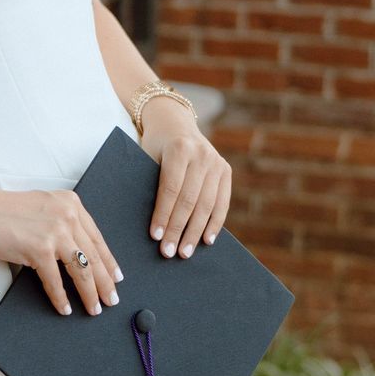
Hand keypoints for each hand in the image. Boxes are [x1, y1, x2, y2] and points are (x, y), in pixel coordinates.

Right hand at [0, 181, 122, 316]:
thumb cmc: (2, 210)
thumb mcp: (42, 207)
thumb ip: (61, 221)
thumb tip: (77, 250)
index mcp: (70, 203)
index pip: (96, 238)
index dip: (108, 261)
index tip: (116, 277)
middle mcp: (67, 215)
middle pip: (94, 256)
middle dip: (105, 282)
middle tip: (111, 300)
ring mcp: (55, 232)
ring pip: (81, 270)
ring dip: (90, 294)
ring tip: (93, 309)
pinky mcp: (39, 249)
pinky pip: (56, 280)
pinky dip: (60, 297)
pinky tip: (64, 308)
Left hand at [139, 99, 231, 257]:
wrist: (175, 122)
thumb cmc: (155, 146)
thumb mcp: (148, 157)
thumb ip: (153, 184)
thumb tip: (153, 226)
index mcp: (179, 148)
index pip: (171, 188)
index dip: (164, 214)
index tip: (156, 236)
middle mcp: (202, 154)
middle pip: (190, 200)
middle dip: (178, 229)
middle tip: (169, 252)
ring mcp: (217, 162)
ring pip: (207, 204)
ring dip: (196, 232)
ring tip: (185, 253)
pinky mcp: (226, 170)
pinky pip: (222, 202)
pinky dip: (215, 223)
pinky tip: (206, 240)